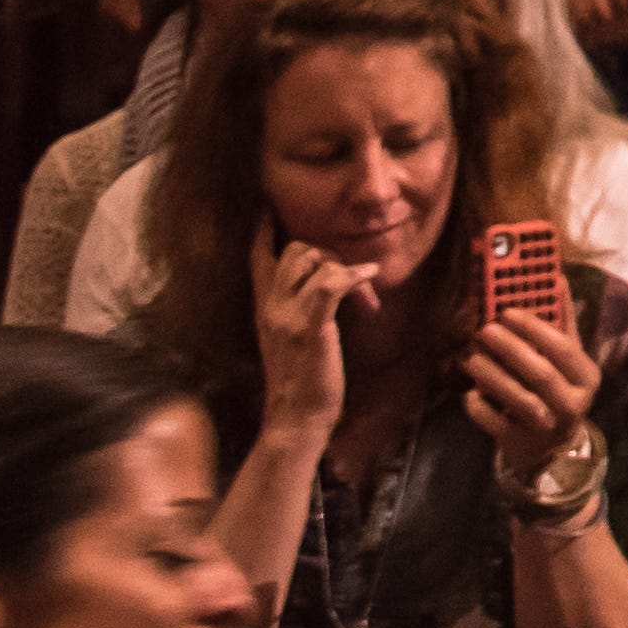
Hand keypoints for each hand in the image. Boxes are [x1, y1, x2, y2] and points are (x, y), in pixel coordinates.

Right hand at [250, 236, 362, 440]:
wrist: (296, 418)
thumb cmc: (302, 382)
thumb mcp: (293, 340)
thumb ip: (299, 312)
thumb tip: (323, 290)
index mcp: (265, 310)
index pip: (258, 260)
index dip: (264, 232)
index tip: (266, 209)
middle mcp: (271, 308)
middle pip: (294, 250)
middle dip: (329, 255)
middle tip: (355, 284)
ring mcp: (288, 317)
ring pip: (314, 260)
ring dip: (349, 271)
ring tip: (367, 303)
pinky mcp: (311, 328)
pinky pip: (331, 284)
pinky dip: (354, 276)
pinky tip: (369, 277)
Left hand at [462, 290, 594, 471]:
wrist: (553, 451)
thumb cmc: (558, 393)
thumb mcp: (568, 362)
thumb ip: (561, 324)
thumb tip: (556, 277)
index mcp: (586, 376)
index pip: (564, 348)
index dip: (535, 328)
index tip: (507, 310)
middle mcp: (573, 403)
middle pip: (541, 373)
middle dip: (510, 349)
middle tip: (484, 330)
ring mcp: (548, 427)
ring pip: (519, 399)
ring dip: (492, 376)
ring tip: (470, 358)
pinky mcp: (521, 444)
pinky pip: (496, 424)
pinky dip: (480, 408)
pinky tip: (469, 394)